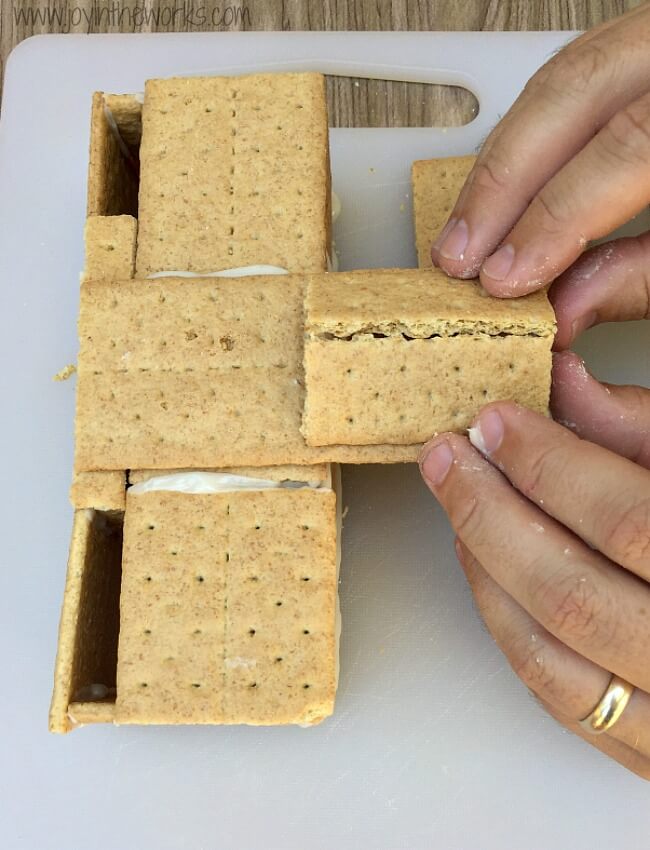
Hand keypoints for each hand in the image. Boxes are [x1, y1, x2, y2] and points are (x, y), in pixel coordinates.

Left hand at [419, 388, 649, 778]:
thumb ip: (644, 429)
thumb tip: (562, 382)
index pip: (626, 521)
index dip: (548, 466)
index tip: (496, 421)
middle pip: (569, 594)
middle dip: (489, 515)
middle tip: (447, 458)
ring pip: (549, 656)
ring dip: (485, 571)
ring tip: (458, 505)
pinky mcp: (644, 749)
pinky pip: (557, 697)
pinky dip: (507, 627)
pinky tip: (487, 569)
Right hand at [430, 3, 649, 303]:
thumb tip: (563, 304)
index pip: (629, 147)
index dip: (554, 217)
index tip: (506, 274)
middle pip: (576, 92)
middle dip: (503, 181)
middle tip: (458, 255)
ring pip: (564, 74)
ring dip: (502, 155)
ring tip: (466, 225)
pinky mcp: (647, 40)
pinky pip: (574, 70)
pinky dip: (528, 129)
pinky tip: (503, 175)